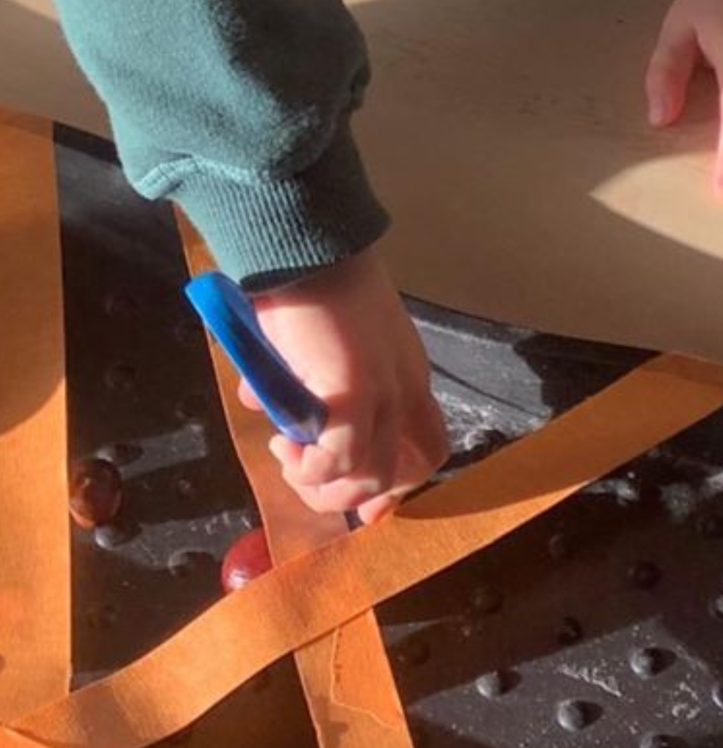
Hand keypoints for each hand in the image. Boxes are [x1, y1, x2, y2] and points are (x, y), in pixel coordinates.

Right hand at [240, 247, 448, 521]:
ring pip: (374, 476)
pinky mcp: (355, 391)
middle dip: (360, 496)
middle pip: (413, 469)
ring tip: (288, 456)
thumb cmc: (305, 284)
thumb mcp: (315, 344)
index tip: (355, 502)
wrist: (301, 246)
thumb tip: (269, 404)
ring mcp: (385, 391)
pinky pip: (342, 459)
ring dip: (325, 486)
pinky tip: (286, 447)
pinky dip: (312, 468)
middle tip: (310, 480)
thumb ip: (304, 380)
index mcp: (405, 373)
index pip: (427, 445)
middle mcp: (406, 387)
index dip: (396, 483)